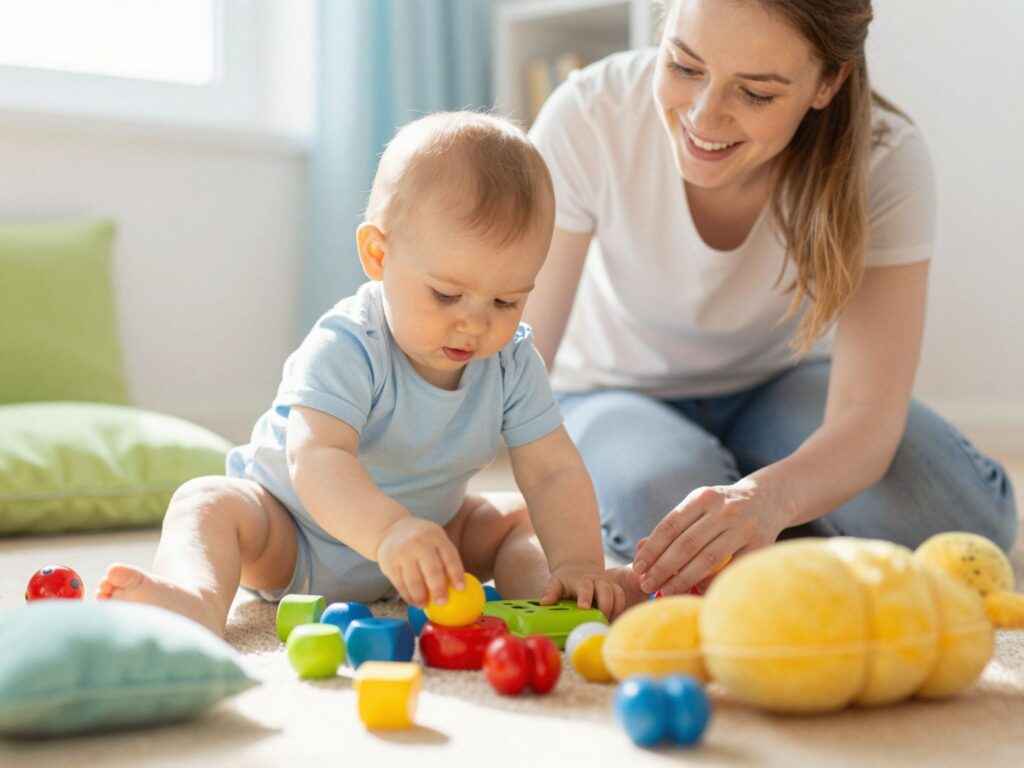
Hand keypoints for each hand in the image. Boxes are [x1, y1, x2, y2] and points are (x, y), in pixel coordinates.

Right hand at [376, 517, 464, 606]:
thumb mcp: (436, 540)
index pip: (449, 556)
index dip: (456, 573)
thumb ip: (446, 560)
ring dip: (420, 597)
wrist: (391, 529)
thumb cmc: (422, 541)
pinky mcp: (389, 563)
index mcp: (436, 537)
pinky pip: (400, 584)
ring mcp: (403, 552)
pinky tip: (414, 602)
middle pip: (431, 569)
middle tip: (442, 603)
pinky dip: (408, 596)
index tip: (461, 589)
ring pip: (413, 580)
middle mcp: (419, 543)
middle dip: (438, 589)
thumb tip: (462, 589)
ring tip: (425, 605)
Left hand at [539, 561, 625, 619]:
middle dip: (605, 606)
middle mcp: (596, 579)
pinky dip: (619, 608)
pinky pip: (621, 596)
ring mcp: (606, 582)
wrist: (578, 564)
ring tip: (607, 622)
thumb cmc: (566, 578)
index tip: (584, 608)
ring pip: (616, 593)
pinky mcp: (614, 587)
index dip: (585, 597)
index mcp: (580, 579)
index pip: (584, 587)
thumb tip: (545, 603)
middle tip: (600, 620)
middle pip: (605, 590)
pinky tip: (612, 619)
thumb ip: (550, 592)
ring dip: (614, 609)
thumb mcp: (555, 582)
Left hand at [632, 479, 790, 595]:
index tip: (638, 567)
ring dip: (683, 578)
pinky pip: (730, 568)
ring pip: (707, 558)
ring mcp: (743, 527)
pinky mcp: (760, 545)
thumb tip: (639, 549)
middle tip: (646, 585)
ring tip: (664, 591)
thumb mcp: (698, 506)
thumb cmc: (721, 508)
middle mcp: (723, 510)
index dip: (652, 549)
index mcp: (702, 497)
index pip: (670, 526)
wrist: (767, 499)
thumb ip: (672, 526)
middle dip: (662, 567)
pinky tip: (695, 590)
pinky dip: (711, 581)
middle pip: (686, 544)